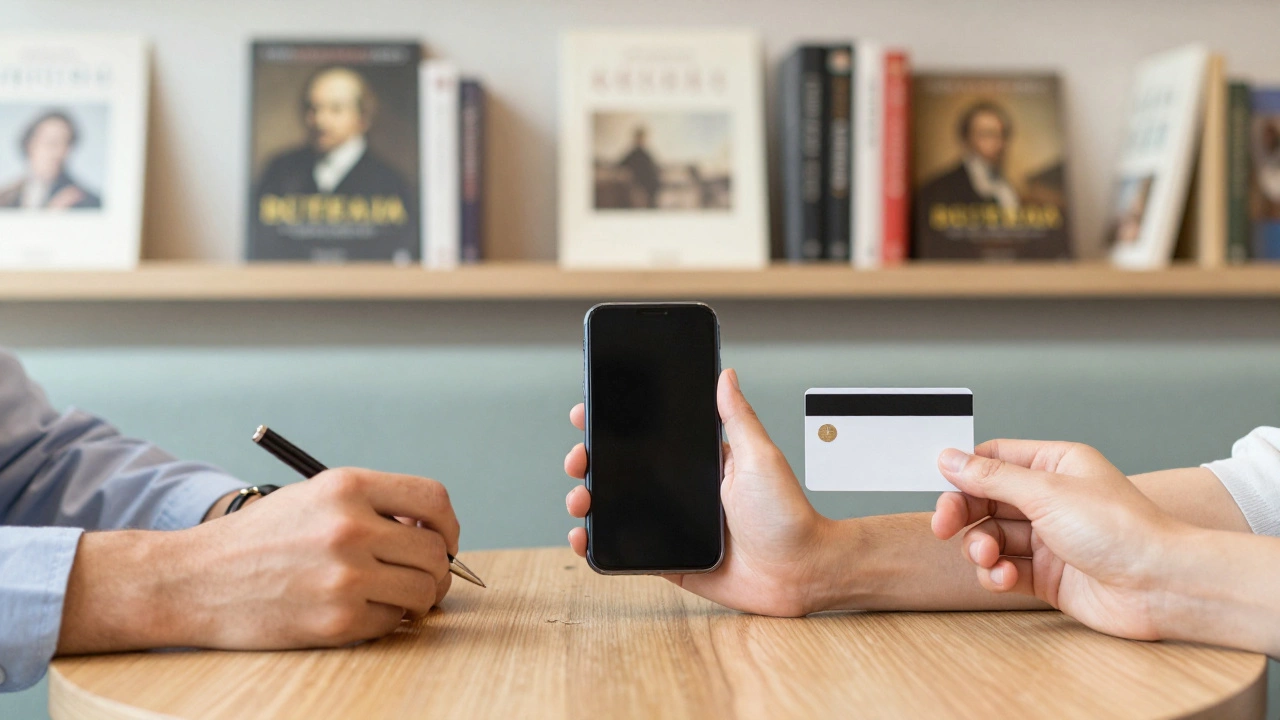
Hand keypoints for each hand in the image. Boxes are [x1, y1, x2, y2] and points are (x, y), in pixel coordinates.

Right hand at [59, 468, 459, 653]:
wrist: (194, 580)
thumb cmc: (260, 539)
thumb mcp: (313, 499)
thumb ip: (373, 508)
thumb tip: (432, 535)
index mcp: (347, 487)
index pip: (433, 500)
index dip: (449, 525)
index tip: (445, 541)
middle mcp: (350, 527)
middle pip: (435, 551)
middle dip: (437, 569)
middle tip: (423, 578)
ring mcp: (345, 576)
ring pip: (424, 590)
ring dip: (419, 598)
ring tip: (396, 596)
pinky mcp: (337, 619)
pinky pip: (392, 622)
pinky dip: (386, 621)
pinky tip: (360, 611)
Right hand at [563, 368, 833, 616]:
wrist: (801, 572)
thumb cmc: (788, 514)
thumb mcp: (761, 456)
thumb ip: (737, 418)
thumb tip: (726, 374)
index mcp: (699, 464)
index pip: (647, 439)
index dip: (613, 426)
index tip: (588, 414)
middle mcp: (682, 493)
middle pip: (622, 472)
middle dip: (590, 462)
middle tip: (580, 458)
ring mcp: (673, 527)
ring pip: (616, 510)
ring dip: (588, 501)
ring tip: (580, 498)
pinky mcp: (671, 561)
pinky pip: (626, 552)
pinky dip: (598, 547)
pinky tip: (582, 538)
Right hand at [931, 440, 1184, 640]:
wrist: (1162, 586)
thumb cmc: (1120, 529)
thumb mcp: (1046, 493)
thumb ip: (991, 477)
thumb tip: (949, 458)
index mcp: (1055, 466)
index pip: (995, 459)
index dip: (964, 472)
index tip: (940, 486)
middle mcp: (1051, 499)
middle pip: (985, 500)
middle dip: (964, 514)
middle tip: (943, 526)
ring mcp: (1049, 538)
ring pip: (991, 536)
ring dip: (981, 547)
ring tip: (989, 557)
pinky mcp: (1048, 576)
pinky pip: (1005, 569)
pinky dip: (996, 574)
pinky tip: (1004, 577)